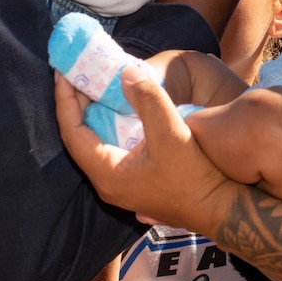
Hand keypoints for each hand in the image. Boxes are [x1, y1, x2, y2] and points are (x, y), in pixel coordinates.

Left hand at [55, 63, 231, 231]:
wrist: (219, 208)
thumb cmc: (195, 175)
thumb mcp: (172, 133)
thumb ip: (149, 100)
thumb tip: (126, 72)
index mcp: (107, 172)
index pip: (73, 132)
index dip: (65, 100)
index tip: (62, 72)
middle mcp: (107, 181)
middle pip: (79, 137)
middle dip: (75, 103)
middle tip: (76, 73)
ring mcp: (120, 182)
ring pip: (94, 142)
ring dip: (91, 113)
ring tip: (92, 85)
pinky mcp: (134, 179)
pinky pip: (109, 145)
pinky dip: (108, 123)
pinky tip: (117, 108)